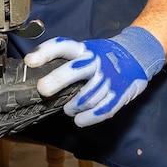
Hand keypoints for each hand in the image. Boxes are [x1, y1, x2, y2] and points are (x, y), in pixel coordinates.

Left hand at [24, 26, 164, 126]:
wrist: (137, 55)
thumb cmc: (101, 56)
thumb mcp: (84, 50)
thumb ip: (65, 61)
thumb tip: (34, 73)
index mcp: (84, 49)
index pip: (62, 46)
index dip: (45, 52)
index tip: (30, 62)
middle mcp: (95, 62)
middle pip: (74, 70)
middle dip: (57, 80)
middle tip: (42, 90)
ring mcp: (108, 78)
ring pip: (86, 96)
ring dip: (73, 106)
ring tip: (68, 108)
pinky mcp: (119, 93)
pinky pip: (102, 110)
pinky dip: (89, 117)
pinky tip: (79, 120)